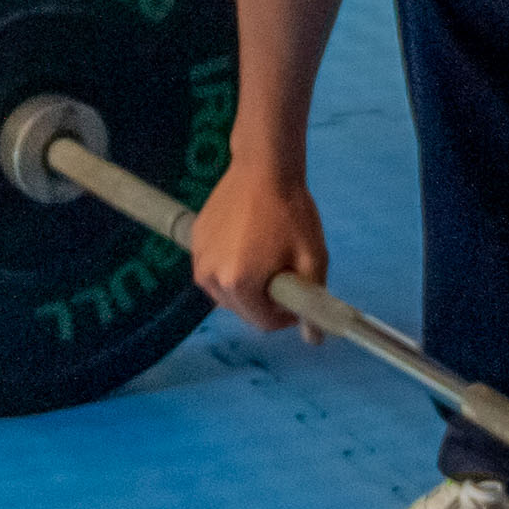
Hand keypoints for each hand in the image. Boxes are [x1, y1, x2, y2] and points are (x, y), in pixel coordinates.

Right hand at [188, 156, 325, 334]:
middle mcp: (211, 277)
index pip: (262, 322)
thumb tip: (313, 340)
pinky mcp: (195, 240)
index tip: (299, 296)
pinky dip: (232, 266)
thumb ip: (311, 303)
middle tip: (285, 274)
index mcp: (239, 284)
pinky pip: (215, 269)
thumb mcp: (312, 258)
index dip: (286, 316)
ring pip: (227, 291)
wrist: (263, 167)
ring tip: (266, 256)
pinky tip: (249, 241)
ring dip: (247, 285)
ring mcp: (199, 258)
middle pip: (242, 309)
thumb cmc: (290, 212)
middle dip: (266, 301)